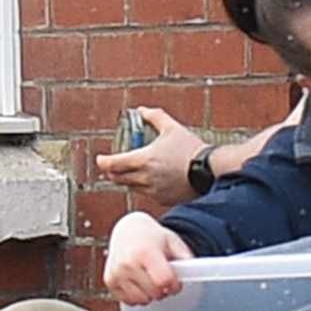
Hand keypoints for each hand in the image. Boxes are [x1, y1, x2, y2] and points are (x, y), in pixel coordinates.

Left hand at [94, 108, 210, 212]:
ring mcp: (154, 191)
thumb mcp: (172, 128)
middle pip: (118, 178)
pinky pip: (147, 194)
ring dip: (128, 180)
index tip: (100, 159)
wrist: (209, 171)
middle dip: (112, 172)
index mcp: (144, 160)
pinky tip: (151, 180)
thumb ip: (155, 116)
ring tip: (131, 172)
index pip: (113, 164)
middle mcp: (145, 178)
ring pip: (131, 187)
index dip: (103, 162)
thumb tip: (141, 111)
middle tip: (112, 166)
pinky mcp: (163, 199)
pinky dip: (144, 187)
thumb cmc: (191, 148)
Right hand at [105, 213, 193, 307]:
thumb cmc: (152, 237)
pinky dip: (137, 296)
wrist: (127, 230)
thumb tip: (196, 274)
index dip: (174, 284)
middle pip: (154, 293)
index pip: (164, 282)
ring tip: (150, 279)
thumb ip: (186, 258)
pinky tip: (139, 282)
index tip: (175, 280)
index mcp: (145, 252)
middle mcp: (128, 263)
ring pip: (142, 301)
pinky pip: (129, 301)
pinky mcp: (110, 282)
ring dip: (150, 295)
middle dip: (164, 290)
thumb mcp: (173, 242)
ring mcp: (116, 274)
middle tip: (163, 278)